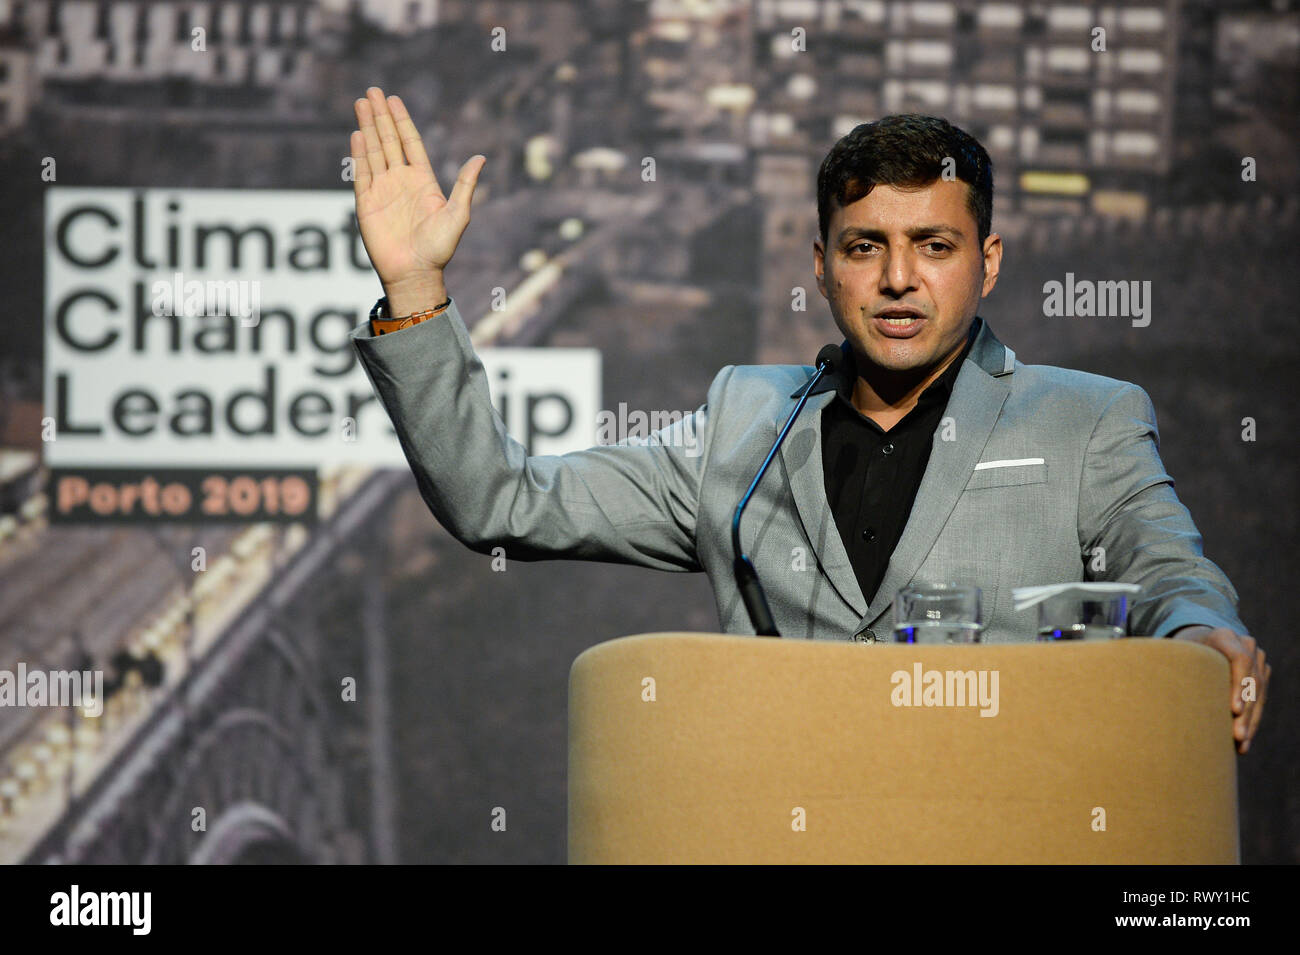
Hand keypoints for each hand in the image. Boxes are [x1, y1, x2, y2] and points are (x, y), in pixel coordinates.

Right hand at [350, 87, 485, 310]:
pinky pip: (361, 173)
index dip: (402, 121)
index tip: (394, 100)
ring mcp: (382, 190)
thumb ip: (465, 185)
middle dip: (380, 116)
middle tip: (372, 91)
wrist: (415, 273)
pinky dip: (359, 153)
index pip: (410, 143)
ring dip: (368, 127)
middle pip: (389, 140)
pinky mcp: (366, 203)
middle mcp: (401, 181)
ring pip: (373, 151)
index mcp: (423, 181)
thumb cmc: (439, 248)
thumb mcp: (458, 215)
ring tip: (361, 103)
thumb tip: (480, 158)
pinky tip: (357, 134)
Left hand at [1171, 625, 1268, 753]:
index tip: (1234, 709)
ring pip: (1259, 694)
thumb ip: (1169, 664)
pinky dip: (1252, 721)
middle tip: (1237, 736)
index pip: (1240, 659)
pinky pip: (1260, 700)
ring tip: (1240, 744)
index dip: (1239, 684)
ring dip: (1251, 722)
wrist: (1200, 641)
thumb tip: (1149, 690)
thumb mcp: (1175, 653)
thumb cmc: (1181, 651)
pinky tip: (1243, 743)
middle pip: (1252, 682)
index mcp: (1223, 636)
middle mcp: (1245, 645)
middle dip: (1246, 712)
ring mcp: (1257, 659)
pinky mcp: (1262, 673)